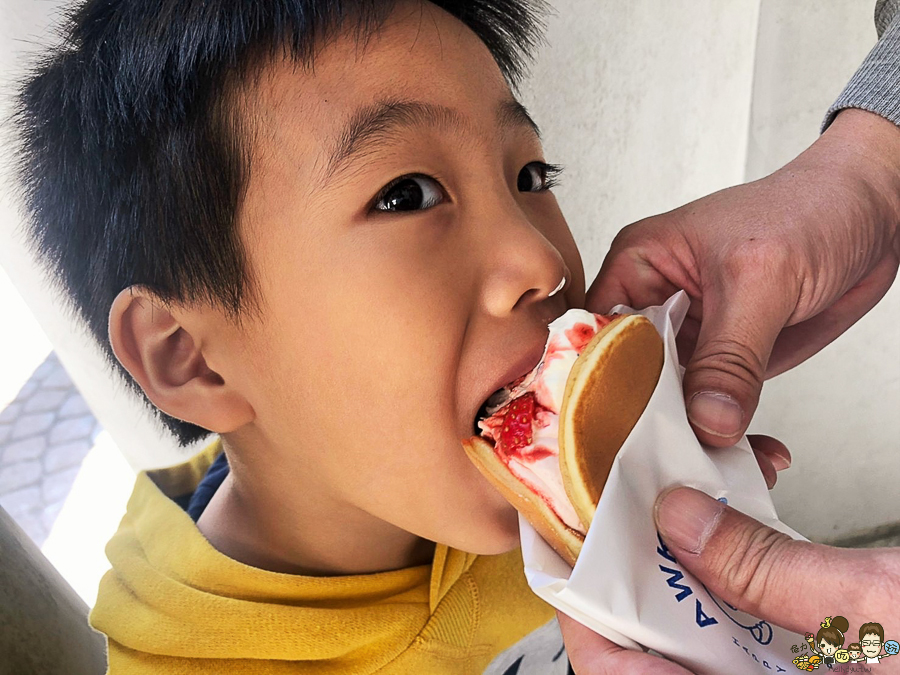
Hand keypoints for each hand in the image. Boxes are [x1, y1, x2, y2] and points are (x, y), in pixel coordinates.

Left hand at [559, 486, 899, 673]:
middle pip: (653, 650)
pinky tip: (748, 530)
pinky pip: (744, 637)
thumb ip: (773, 569)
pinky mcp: (808, 673)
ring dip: (690, 569)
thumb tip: (680, 515)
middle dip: (638, 574)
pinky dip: (738, 582)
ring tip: (688, 503)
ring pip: (697, 638)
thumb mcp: (885, 609)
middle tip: (627, 506)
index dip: (586, 613)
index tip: (570, 548)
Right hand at [585, 109, 899, 446]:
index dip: (599, 382)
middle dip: (645, 421)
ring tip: (707, 468)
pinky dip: (725, 437)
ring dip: (687, 436)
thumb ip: (731, 356)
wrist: (874, 215)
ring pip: (668, 401)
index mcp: (638, 267)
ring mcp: (690, 338)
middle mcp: (655, 306)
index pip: (597, 335)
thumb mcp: (761, 279)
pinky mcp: (725, 363)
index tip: (616, 431)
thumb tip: (707, 420)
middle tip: (663, 463)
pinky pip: (710, 409)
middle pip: (626, 376)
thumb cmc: (809, 210)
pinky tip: (743, 454)